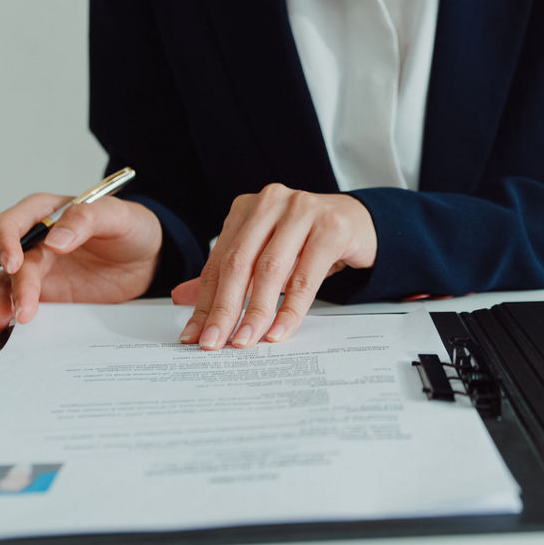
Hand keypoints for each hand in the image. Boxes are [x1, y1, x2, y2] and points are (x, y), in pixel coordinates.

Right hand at [0, 194, 161, 331]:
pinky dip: (8, 318)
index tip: (14, 264)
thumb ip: (86, 218)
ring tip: (6, 322)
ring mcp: (37, 272)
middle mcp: (33, 243)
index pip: (9, 224)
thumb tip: (55, 239)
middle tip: (23, 309)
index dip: (4, 242)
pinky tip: (11, 330)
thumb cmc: (130, 229)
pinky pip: (15, 306)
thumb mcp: (118, 215)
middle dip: (10, 286)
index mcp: (45, 214)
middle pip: (5, 262)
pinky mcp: (44, 296)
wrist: (147, 259)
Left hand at [171, 183, 376, 348]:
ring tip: (245, 340)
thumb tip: (182, 299)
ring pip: (270, 270)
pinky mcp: (331, 228)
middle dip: (224, 309)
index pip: (219, 260)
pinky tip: (279, 331)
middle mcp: (272, 202)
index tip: (195, 334)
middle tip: (214, 342)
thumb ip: (227, 274)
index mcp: (248, 208)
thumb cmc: (309, 240)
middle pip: (239, 263)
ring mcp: (303, 211)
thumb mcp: (266, 254)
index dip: (205, 301)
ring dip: (256, 312)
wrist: (361, 223)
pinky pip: (305, 277)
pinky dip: (290, 309)